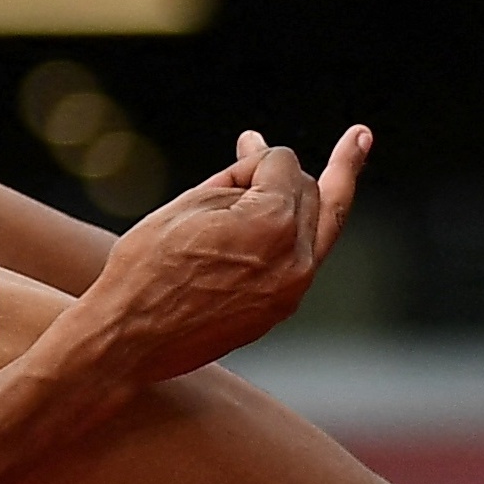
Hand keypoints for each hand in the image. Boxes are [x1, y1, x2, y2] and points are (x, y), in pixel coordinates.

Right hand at [80, 124, 371, 384]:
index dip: (256, 157)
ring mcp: (290, 290)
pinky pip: (304, 260)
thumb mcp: (186, 206)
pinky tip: (312, 207)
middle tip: (328, 141)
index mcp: (270, 221)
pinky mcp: (278, 312)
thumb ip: (235, 177)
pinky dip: (304, 232)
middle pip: (311, 191)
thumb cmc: (143, 270)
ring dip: (330, 191)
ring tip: (360, 144)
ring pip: (323, 226)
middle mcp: (293, 257)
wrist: (124, 343)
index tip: (239, 152)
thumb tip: (262, 153)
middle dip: (295, 171)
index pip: (283, 164)